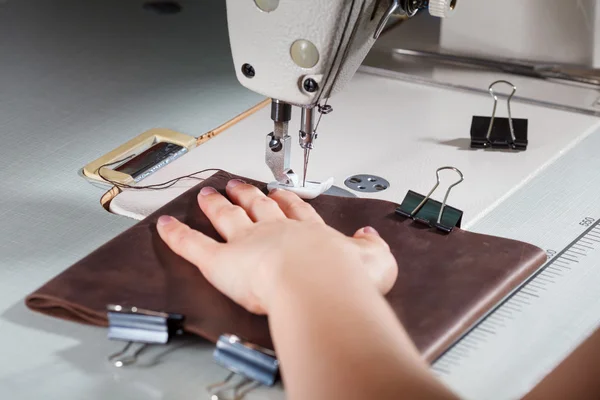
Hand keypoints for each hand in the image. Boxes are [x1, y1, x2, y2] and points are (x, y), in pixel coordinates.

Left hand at [156, 179, 397, 314]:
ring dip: (216, 206)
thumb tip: (370, 237)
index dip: (286, 202)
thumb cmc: (344, 277)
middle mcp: (275, 232)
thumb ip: (373, 249)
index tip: (280, 193)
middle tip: (240, 184)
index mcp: (308, 234)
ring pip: (226, 218)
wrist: (318, 283)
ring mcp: (246, 243)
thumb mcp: (376, 263)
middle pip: (257, 208)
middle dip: (248, 195)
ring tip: (208, 194)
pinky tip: (165, 225)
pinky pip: (193, 245)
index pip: (295, 213)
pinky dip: (178, 235)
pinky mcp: (220, 260)